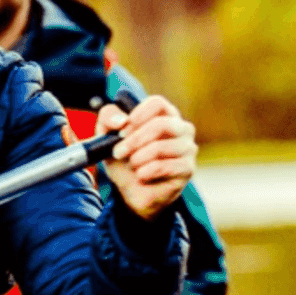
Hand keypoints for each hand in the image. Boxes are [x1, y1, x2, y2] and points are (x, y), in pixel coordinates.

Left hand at [97, 95, 195, 220]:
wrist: (131, 191)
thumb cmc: (124, 159)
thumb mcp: (108, 137)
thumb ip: (108, 119)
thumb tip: (121, 121)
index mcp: (164, 115)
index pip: (157, 103)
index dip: (138, 115)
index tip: (122, 130)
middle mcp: (181, 128)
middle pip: (161, 124)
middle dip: (134, 140)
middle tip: (118, 152)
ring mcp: (187, 148)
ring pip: (161, 147)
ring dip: (138, 158)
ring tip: (132, 165)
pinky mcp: (188, 169)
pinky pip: (164, 166)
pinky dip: (146, 172)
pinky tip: (141, 175)